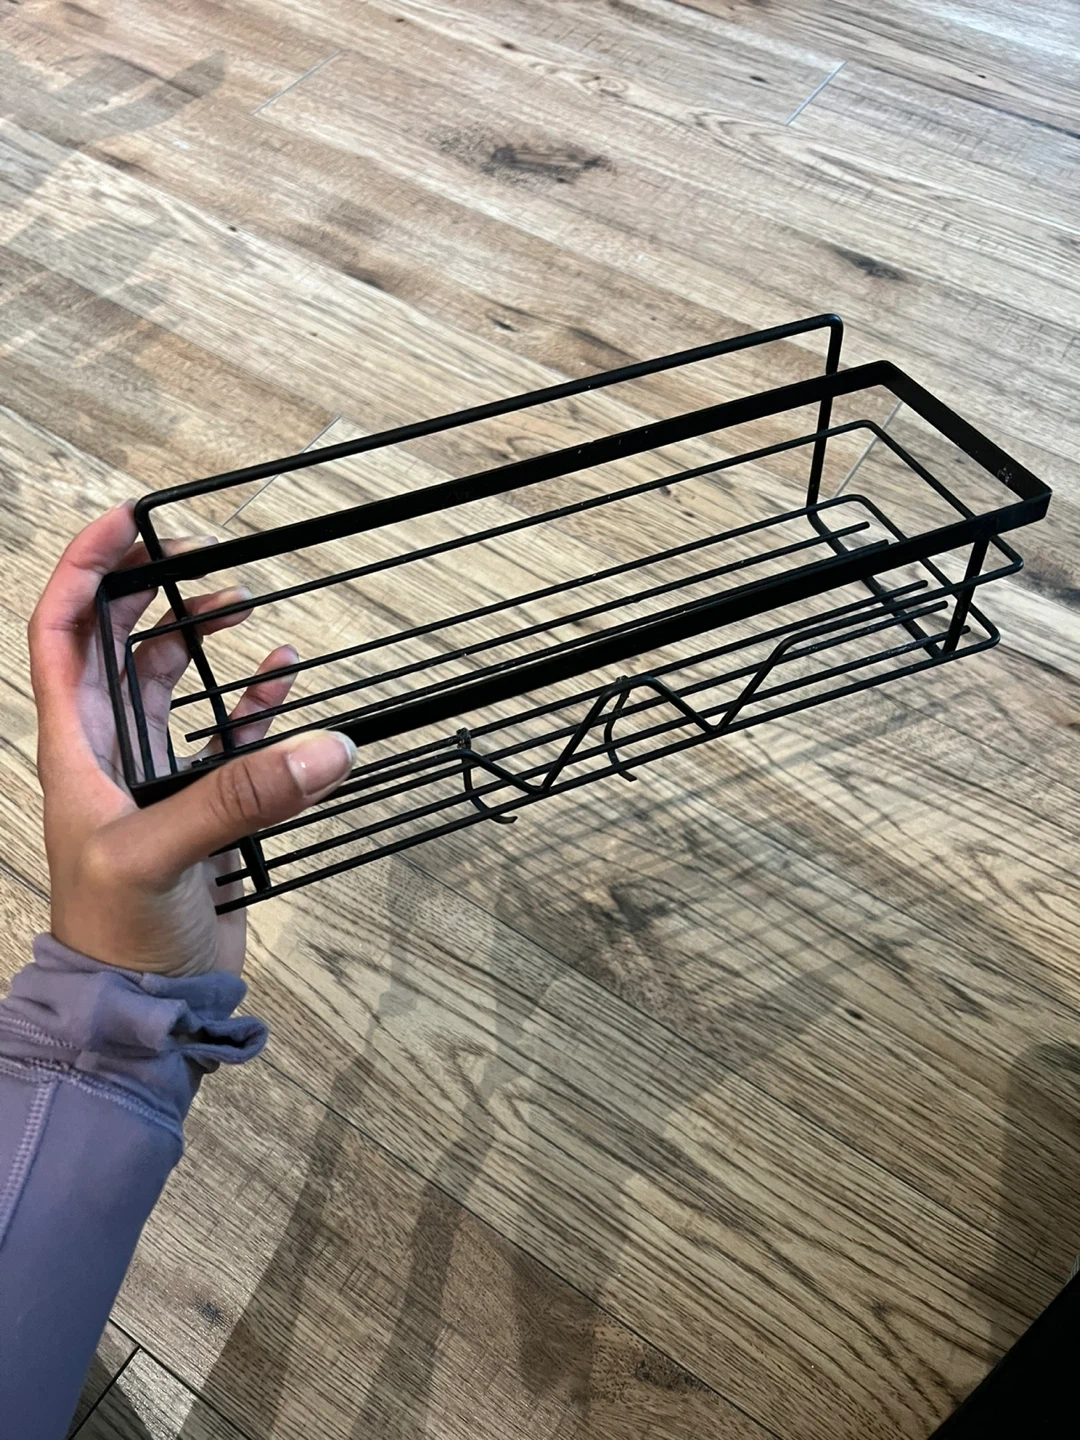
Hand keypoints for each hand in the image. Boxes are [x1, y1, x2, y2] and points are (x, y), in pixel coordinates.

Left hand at [28, 501, 355, 976]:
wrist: (145, 1002)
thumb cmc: (115, 930)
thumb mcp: (159, 854)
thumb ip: (238, 798)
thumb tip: (324, 749)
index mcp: (77, 744)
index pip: (64, 632)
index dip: (86, 571)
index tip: (128, 524)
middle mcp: (114, 747)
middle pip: (123, 643)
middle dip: (154, 592)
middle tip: (201, 554)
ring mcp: (160, 774)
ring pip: (178, 682)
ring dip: (207, 641)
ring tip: (243, 605)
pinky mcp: (207, 804)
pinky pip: (234, 735)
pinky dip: (259, 704)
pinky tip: (285, 680)